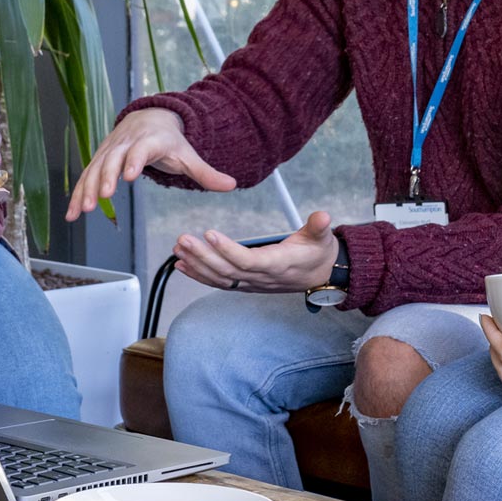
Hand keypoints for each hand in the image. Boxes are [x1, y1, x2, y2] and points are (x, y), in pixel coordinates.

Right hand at [64, 108, 236, 221]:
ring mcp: (110, 150)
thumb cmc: (170, 140)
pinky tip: (72, 214)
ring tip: (83, 212)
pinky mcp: (99, 159)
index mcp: (150, 140)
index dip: (134, 161)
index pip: (141, 149)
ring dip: (87, 190)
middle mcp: (126, 143)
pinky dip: (78, 194)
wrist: (148, 118)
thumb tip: (232, 185)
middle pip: (114, 159)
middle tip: (102, 198)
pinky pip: (86, 177)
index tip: (129, 176)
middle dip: (106, 178)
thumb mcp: (189, 155)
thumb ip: (206, 173)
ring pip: (95, 169)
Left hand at [174, 210, 339, 293]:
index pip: (248, 260)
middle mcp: (261, 277)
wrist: (321, 276)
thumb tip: (323, 216)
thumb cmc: (318, 253)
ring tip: (178, 248)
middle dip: (203, 256)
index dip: (227, 249)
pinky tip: (182, 265)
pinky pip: (219, 282)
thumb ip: (319, 227)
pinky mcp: (246, 284)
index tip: (209, 233)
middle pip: (227, 271)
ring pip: (220, 278)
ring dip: (197, 264)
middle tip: (183, 240)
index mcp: (278, 264)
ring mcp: (252, 283)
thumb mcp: (322, 238)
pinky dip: (199, 275)